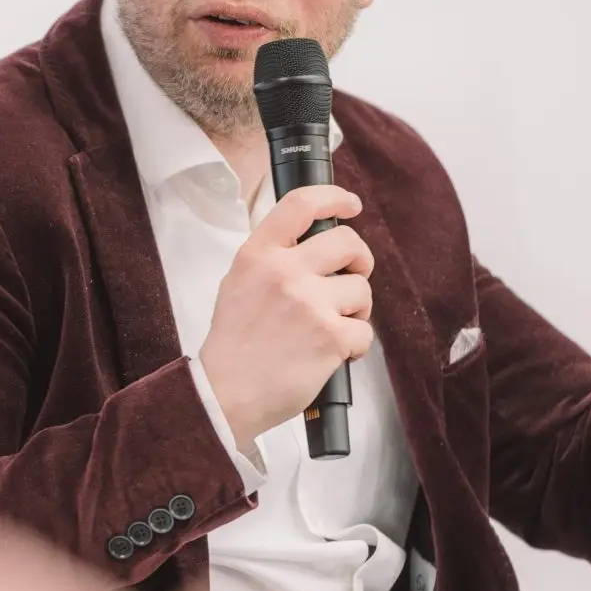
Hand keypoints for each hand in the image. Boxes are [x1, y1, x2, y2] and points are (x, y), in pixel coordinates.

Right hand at [200, 185, 374, 445]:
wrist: (225, 393)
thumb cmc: (233, 343)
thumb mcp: (238, 282)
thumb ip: (271, 258)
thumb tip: (313, 244)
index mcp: (258, 254)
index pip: (301, 204)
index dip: (334, 197)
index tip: (350, 204)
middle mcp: (285, 272)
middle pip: (347, 241)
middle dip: (359, 260)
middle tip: (353, 275)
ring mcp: (310, 303)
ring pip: (361, 288)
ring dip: (356, 308)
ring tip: (335, 325)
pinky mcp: (331, 337)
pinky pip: (365, 330)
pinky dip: (355, 344)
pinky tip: (335, 352)